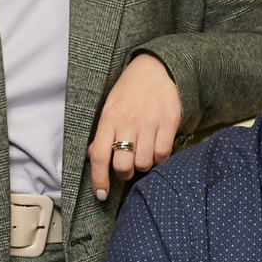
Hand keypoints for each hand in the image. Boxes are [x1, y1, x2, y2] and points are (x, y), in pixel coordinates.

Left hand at [88, 53, 181, 201]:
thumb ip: (102, 132)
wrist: (156, 68)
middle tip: (128, 167)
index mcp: (109, 119)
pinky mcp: (168, 122)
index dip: (99, 179)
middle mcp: (128, 123)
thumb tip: (92, 157)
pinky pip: (163, 153)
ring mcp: (149, 123)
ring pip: (145, 163)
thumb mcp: (109, 107)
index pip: (99, 156)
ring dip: (144, 165)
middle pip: (123, 165)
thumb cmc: (129, 91)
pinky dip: (160, 158)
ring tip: (143, 155)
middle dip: (125, 173)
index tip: (102, 194)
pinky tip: (156, 149)